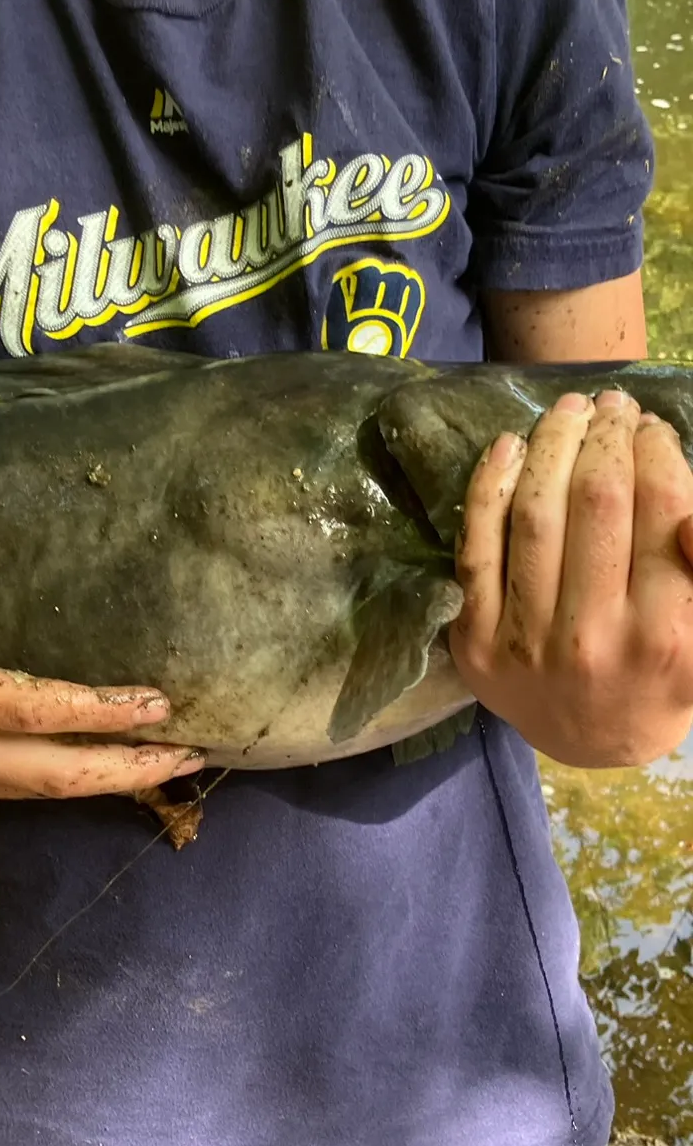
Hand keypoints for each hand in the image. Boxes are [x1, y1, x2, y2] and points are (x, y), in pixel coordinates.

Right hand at [0, 490, 203, 817]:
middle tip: (198, 756)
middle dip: (130, 769)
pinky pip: (5, 794)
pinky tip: (82, 773)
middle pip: (54, 775)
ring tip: (162, 768)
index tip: (161, 703)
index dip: (101, 710)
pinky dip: (55, 785)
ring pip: (35, 793)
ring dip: (103, 783)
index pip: (32, 710)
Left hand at [450, 390, 692, 765]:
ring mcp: (525, 638)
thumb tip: (689, 517)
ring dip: (550, 448)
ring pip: (534, 516)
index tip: (652, 426)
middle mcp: (593, 636)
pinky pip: (475, 547)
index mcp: (664, 635)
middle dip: (606, 439)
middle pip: (596, 504)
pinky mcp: (473, 638)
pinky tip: (508, 446)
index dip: (656, 454)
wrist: (592, 740)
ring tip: (567, 411)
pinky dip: (488, 488)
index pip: (662, 513)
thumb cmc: (663, 673)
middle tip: (610, 404)